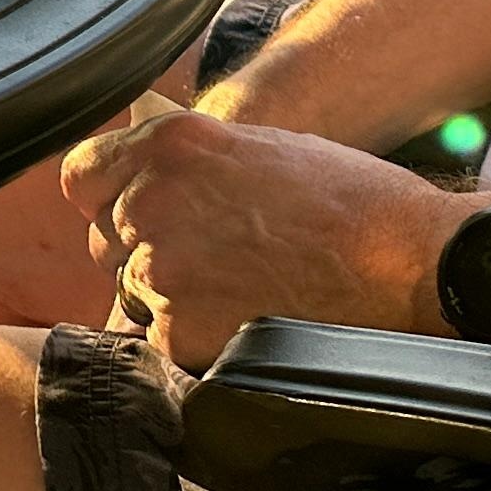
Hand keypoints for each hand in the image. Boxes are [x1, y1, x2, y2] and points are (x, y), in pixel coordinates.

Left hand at [57, 113, 467, 372]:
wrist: (408, 260)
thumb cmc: (350, 203)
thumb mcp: (257, 148)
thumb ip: (187, 168)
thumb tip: (144, 190)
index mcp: (169, 145)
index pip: (82, 178)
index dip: (108, 203)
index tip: (131, 219)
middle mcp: (152, 199)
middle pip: (108, 242)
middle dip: (148, 255)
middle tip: (215, 265)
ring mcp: (162, 266)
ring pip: (134, 295)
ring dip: (173, 302)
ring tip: (241, 295)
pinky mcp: (181, 328)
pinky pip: (162, 343)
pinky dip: (195, 345)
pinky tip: (246, 325)